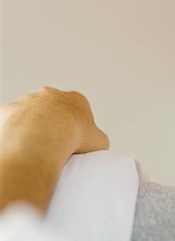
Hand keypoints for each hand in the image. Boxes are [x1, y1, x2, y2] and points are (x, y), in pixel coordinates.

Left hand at [0, 87, 108, 211]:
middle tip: (56, 142)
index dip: (77, 125)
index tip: (74, 139)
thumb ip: (99, 138)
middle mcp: (51, 95)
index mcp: (76, 99)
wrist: (44, 137)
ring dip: (33, 125)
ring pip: (30, 113)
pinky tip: (21, 145)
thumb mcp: (99, 141)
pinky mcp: (9, 110)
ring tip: (37, 146)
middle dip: (54, 122)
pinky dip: (15, 131)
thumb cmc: (73, 137)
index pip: (78, 109)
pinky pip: (11, 121)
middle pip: (53, 108)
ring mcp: (28, 100)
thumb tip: (98, 143)